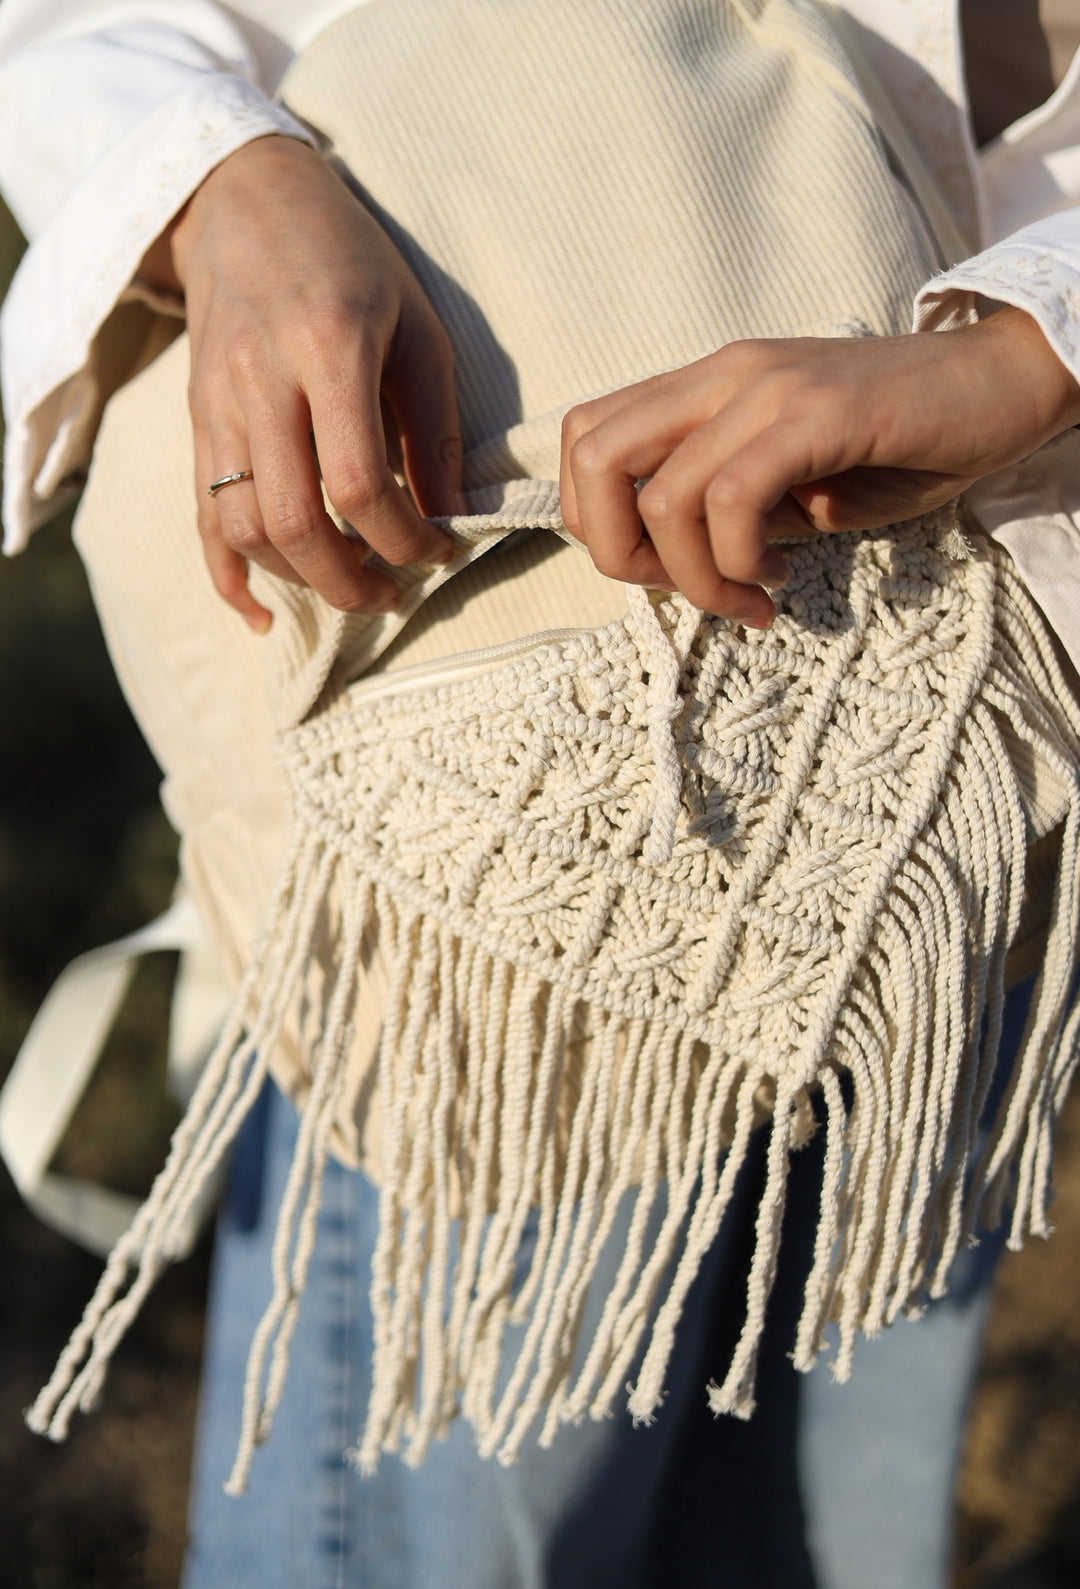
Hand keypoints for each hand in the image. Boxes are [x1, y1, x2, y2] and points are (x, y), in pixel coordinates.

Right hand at [149, 135, 461, 630]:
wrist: (245, 202)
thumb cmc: (352, 261)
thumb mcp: (418, 329)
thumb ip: (436, 428)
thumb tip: (452, 517)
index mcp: (328, 350)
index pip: (358, 483)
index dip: (404, 538)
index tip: (439, 549)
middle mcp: (261, 382)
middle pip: (292, 521)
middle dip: (350, 580)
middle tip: (394, 594)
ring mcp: (217, 406)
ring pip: (242, 528)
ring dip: (300, 579)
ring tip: (352, 584)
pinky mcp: (196, 422)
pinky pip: (201, 517)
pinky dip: (228, 577)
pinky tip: (260, 614)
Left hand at [560, 307, 1079, 626]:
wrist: (1000, 385)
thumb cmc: (898, 443)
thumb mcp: (790, 481)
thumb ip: (724, 507)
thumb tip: (669, 561)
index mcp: (704, 385)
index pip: (587, 440)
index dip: (598, 521)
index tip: (662, 569)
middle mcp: (721, 375)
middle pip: (593, 458)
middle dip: (617, 552)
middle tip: (680, 591)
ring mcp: (765, 388)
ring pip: (662, 495)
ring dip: (695, 576)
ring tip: (749, 595)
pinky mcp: (816, 413)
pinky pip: (733, 498)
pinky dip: (738, 560)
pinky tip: (777, 576)